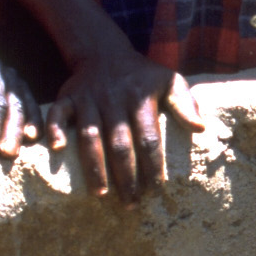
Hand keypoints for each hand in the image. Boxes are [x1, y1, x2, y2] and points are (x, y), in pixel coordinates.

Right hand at [48, 47, 202, 201]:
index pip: (148, 138)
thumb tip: (200, 128)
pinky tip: (57, 150)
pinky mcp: (68, 97)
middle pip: (120, 144)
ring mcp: (89, 99)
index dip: (152, 165)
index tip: (156, 190)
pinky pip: (57, 113)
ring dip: (94, 166)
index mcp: (140, 99)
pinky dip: (55, 130)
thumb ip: (185, 104)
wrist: (105, 52)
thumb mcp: (169, 81)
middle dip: (126, 176)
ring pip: (89, 136)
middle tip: (130, 203)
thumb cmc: (142, 76)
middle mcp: (114, 100)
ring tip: (100, 194)